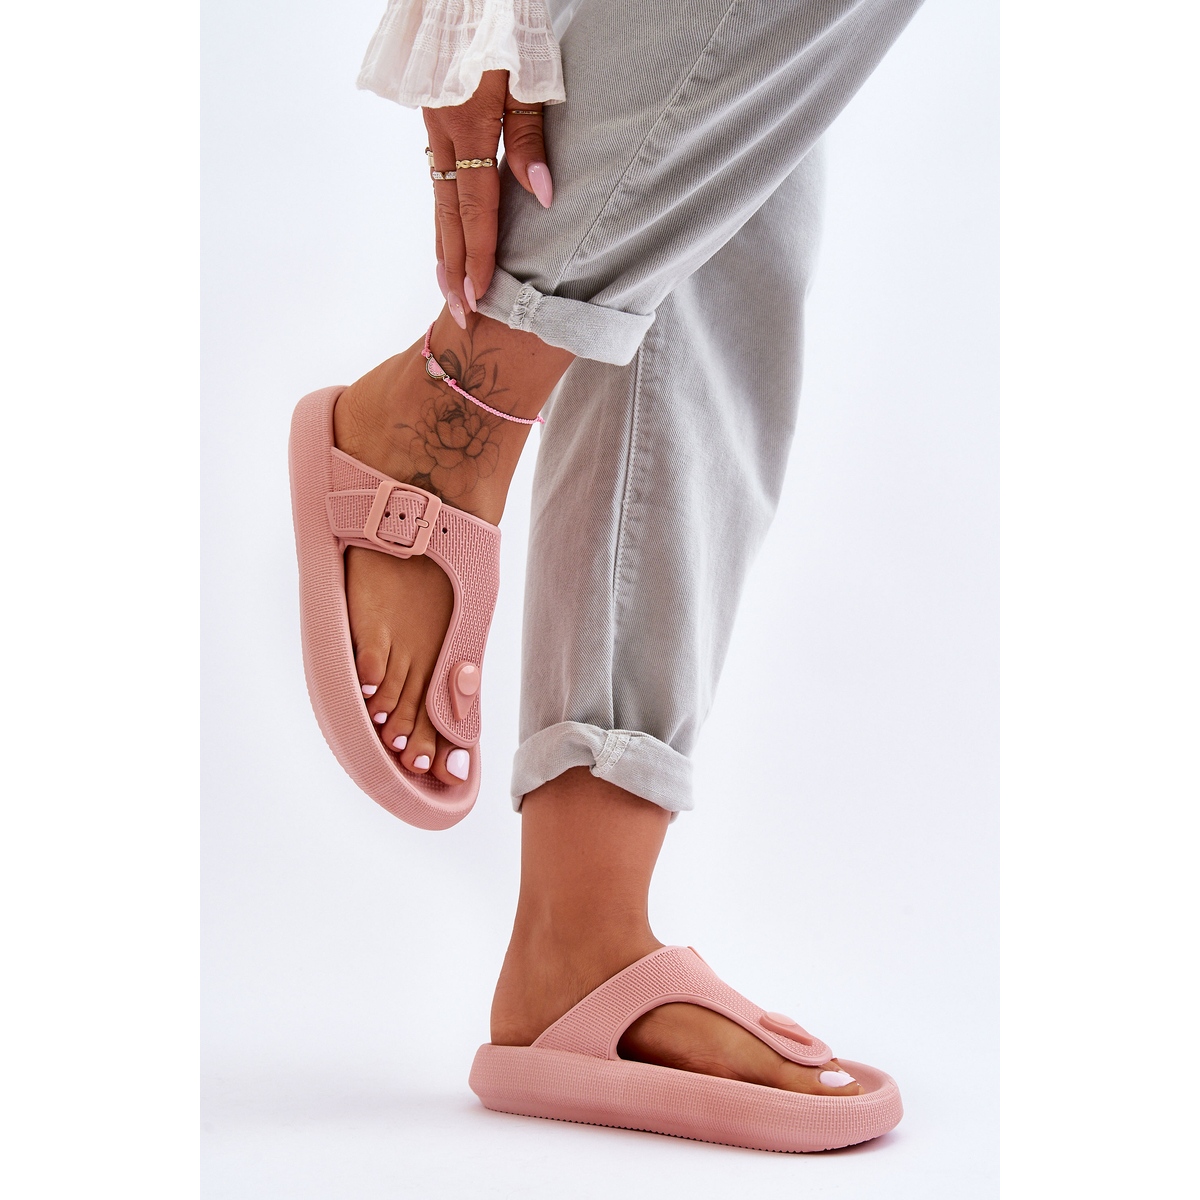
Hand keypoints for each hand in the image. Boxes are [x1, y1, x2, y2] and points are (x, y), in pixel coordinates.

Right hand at [423, 70, 553, 328]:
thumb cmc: (500, 16)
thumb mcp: (527, 69)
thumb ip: (529, 132)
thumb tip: (539, 195)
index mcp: (467, 122)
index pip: (474, 207)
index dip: (476, 256)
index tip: (478, 299)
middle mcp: (443, 130)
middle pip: (447, 213)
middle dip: (453, 268)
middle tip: (458, 315)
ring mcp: (433, 123)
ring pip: (438, 197)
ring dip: (444, 246)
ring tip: (448, 287)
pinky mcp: (435, 114)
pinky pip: (439, 175)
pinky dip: (445, 211)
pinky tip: (450, 231)